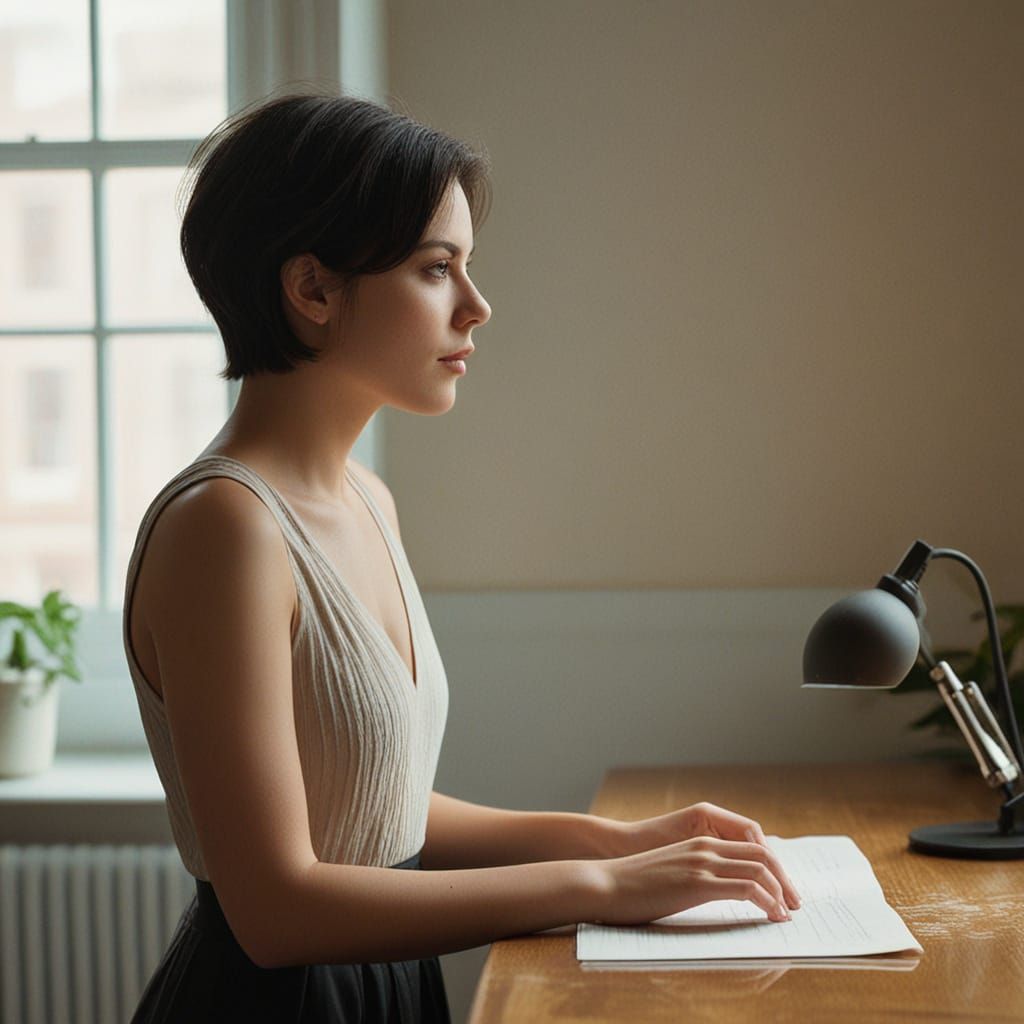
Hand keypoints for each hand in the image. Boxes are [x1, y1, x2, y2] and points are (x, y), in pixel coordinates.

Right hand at [591, 835, 796, 925]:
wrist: (606, 883)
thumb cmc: (634, 884)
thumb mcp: (673, 872)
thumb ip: (697, 875)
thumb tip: (717, 893)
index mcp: (700, 842)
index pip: (750, 847)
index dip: (773, 868)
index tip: (783, 891)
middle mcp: (706, 847)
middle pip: (762, 854)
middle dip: (785, 879)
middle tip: (795, 904)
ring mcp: (702, 862)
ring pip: (760, 869)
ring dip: (781, 893)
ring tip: (788, 915)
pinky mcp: (697, 882)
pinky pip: (746, 888)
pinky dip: (767, 902)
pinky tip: (773, 916)